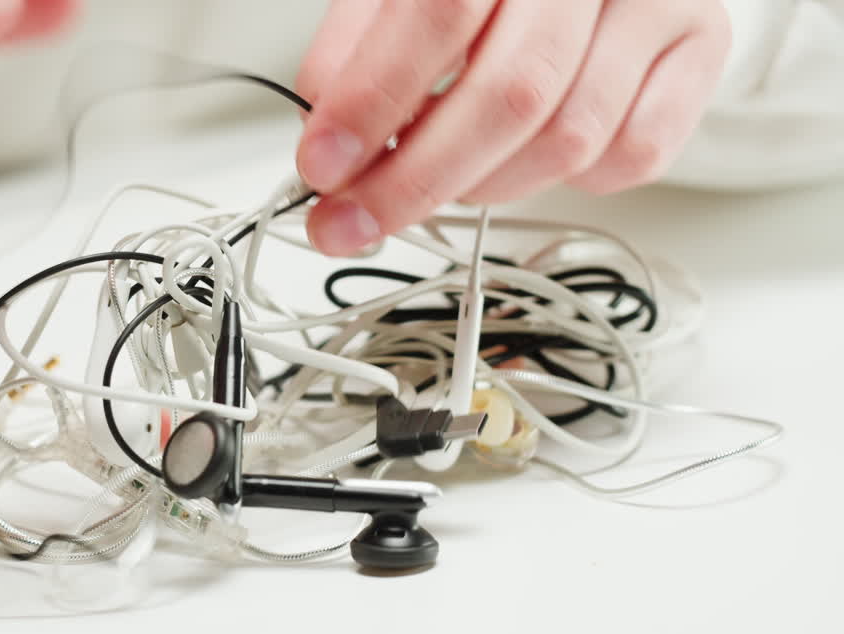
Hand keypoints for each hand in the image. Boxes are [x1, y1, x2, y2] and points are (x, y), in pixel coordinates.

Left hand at [295, 0, 731, 255]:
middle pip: (512, 94)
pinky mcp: (700, 47)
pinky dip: (565, 180)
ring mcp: (659, 1)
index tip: (323, 167)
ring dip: (481, 186)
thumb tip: (325, 127)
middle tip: (352, 221)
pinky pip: (632, 156)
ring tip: (431, 179)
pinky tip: (520, 155)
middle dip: (416, 181)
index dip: (374, 100)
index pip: (442, 13)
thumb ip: (359, 43)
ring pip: (569, 139)